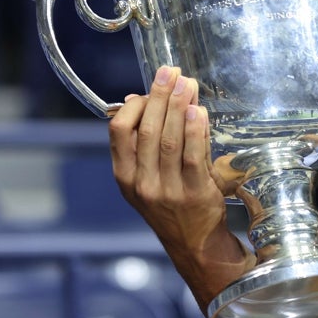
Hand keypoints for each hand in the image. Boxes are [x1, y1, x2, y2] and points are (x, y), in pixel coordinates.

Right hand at [108, 65, 248, 286]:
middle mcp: (142, 184)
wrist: (195, 244)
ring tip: (187, 84)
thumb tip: (140, 99)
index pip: (118, 131)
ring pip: (169, 139)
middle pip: (146, 130)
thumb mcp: (146, 178)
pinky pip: (193, 156)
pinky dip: (195, 130)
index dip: (134, 104)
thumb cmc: (172, 204)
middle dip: (160, 96)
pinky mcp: (194, 194)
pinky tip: (198, 111)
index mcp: (125, 176)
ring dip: (178, 107)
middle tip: (172, 73)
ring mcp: (167, 191)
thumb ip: (143, 143)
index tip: (150, 86)